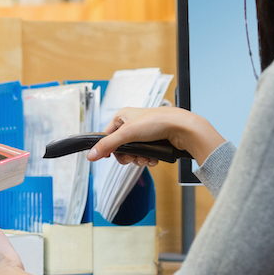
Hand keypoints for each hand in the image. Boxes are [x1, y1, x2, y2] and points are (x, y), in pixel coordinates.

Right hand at [90, 106, 223, 164]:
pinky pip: (144, 155)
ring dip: (138, 159)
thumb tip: (91, 155)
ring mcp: (144, 134)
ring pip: (133, 153)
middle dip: (127, 156)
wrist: (182, 128)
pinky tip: (153, 158)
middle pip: (120, 147)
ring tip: (146, 157)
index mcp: (123, 116)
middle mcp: (133, 124)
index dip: (108, 147)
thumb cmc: (157, 122)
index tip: (109, 156)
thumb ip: (107, 145)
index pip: (107, 135)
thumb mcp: (127, 134)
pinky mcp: (154, 142)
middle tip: (132, 157)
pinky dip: (147, 159)